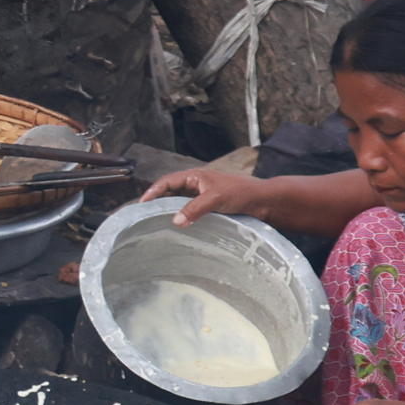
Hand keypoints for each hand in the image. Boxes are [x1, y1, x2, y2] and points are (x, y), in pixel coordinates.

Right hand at [144, 163, 280, 219]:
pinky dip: (182, 218)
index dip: (152, 192)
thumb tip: (174, 221)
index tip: (141, 204)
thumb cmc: (241, 193)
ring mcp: (202, 196)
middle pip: (170, 192)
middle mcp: (196, 185)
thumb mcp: (215, 199)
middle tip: (144, 216)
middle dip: (157, 202)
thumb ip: (194, 209)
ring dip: (169, 211)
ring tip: (156, 224)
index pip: (166, 182)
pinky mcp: (209, 207)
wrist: (263, 201)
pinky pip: (190, 211)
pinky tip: (178, 228)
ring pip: (179, 203)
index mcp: (194, 176)